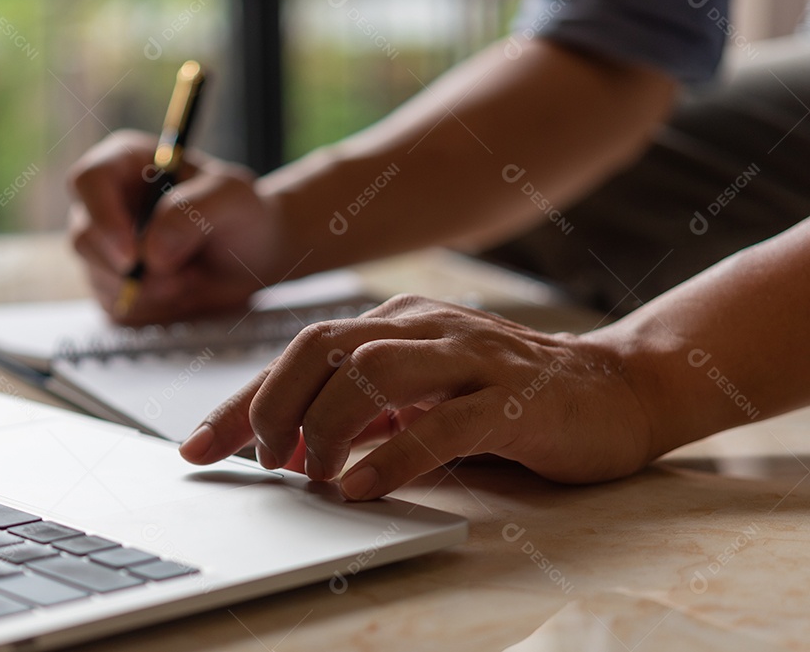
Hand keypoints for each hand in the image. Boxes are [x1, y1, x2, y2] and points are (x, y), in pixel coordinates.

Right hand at [68, 130, 281, 323]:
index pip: (88, 181)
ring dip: (149, 291)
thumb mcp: (233, 197)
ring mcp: (106, 246)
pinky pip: (114, 306)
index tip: (132, 255)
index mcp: (126, 162)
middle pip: (84, 238)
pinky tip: (180, 292)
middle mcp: (108, 203)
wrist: (254, 255)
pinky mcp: (113, 283)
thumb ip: (193, 210)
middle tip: (182, 276)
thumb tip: (152, 251)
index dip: (102, 218)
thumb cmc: (243, 213)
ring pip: (98, 278)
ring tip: (192, 277)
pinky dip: (151, 309)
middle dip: (133, 269)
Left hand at [179, 294, 658, 498]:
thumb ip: (364, 411)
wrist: (615, 388)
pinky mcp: (513, 399)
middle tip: (261, 461)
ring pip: (372, 371)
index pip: (299, 352)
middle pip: (321, 347)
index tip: (195, 447)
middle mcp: (425, 329)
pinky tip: (359, 486)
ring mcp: (470, 359)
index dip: (240, 400)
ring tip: (306, 472)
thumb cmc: (505, 399)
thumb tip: (291, 447)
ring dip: (324, 426)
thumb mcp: (421, 399)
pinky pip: (440, 422)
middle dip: (271, 406)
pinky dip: (390, 455)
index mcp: (396, 324)